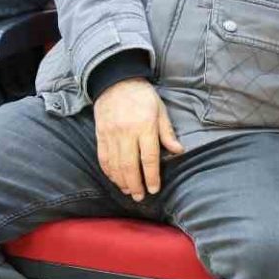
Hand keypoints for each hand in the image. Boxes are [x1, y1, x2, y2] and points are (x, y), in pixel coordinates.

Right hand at [93, 78, 182, 201]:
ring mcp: (111, 134)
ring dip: (122, 181)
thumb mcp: (160, 110)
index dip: (152, 176)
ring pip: (115, 164)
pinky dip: (109, 171)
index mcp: (145, 126)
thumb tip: (178, 151)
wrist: (115, 81)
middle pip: (130, 165)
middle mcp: (127, 132)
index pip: (149, 157)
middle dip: (135, 184)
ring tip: (128, 191)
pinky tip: (115, 179)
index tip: (154, 189)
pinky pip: (103, 157)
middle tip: (140, 197)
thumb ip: (167, 132)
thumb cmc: (142, 96)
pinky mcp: (100, 134)